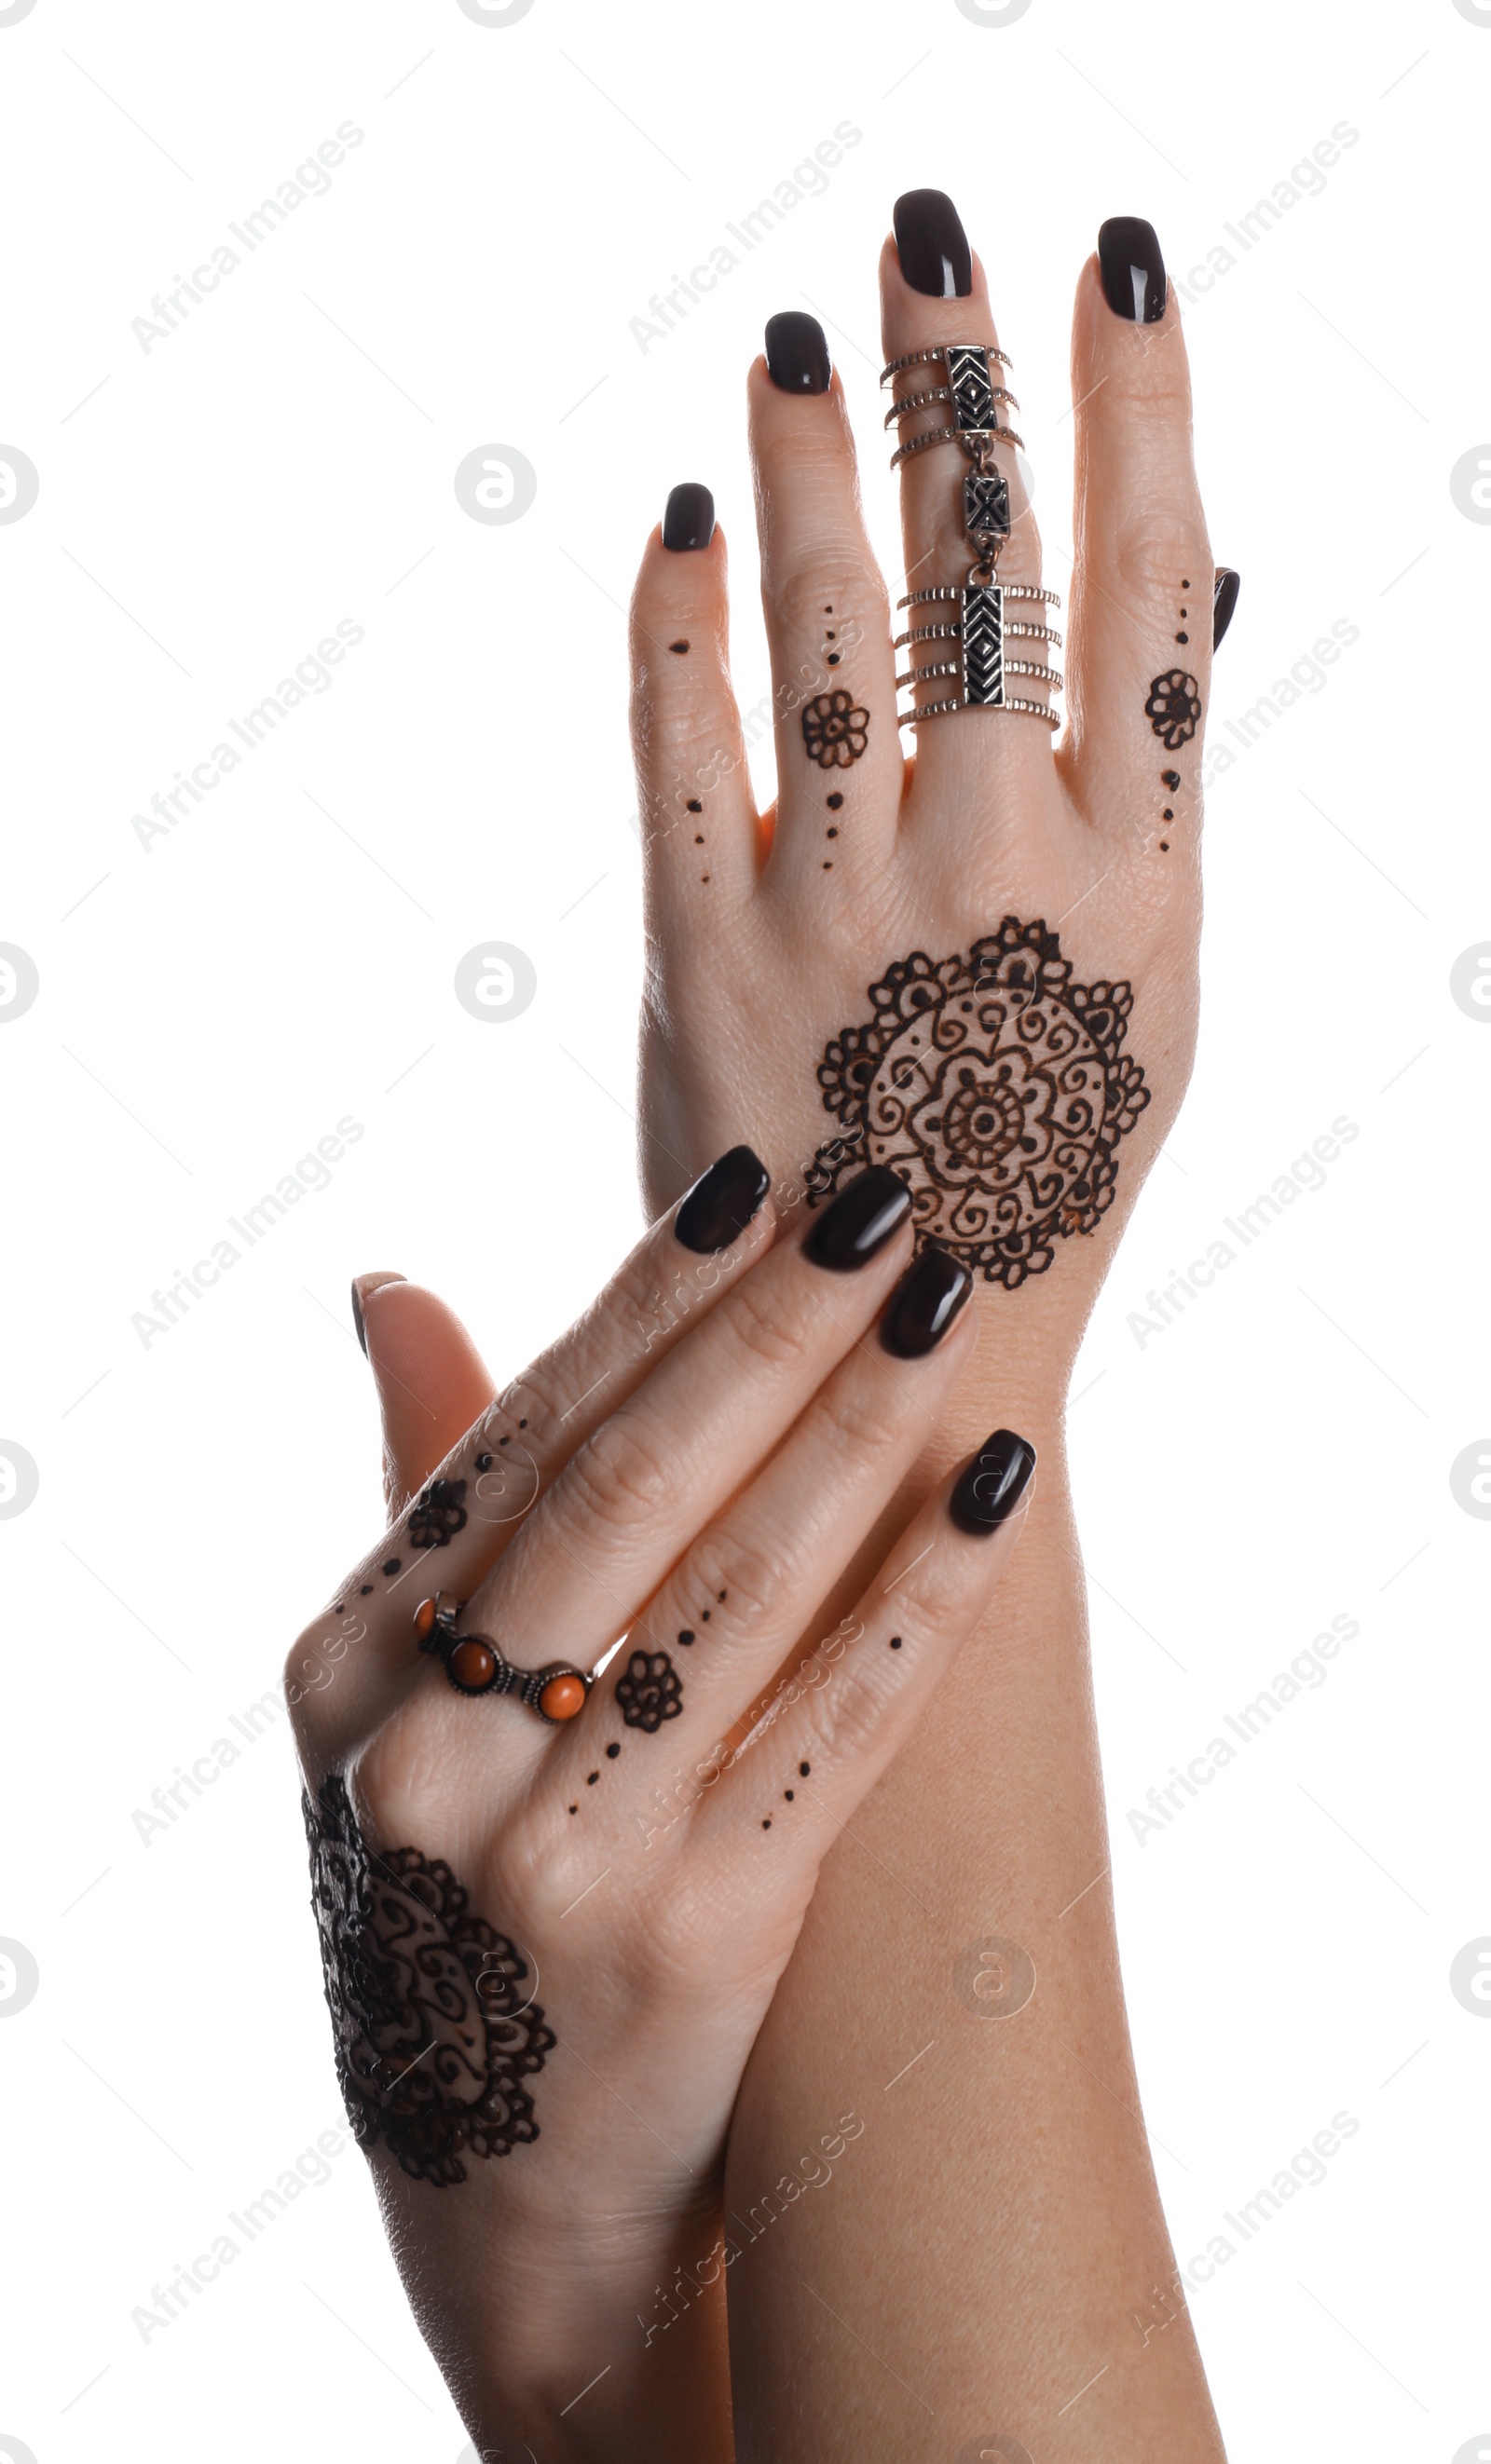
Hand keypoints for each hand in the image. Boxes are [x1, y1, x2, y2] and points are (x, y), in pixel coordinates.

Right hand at [289, 1157, 1032, 2459]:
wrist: (511, 2192)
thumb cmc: (460, 1899)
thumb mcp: (387, 1716)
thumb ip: (414, 1492)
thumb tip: (392, 1284)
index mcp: (344, 1674)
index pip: (515, 1441)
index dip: (639, 1301)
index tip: (750, 1179)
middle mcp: (425, 1762)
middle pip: (623, 1494)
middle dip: (763, 1330)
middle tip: (882, 1198)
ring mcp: (555, 1862)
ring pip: (732, 1594)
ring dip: (855, 1430)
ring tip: (947, 1303)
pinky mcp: (697, 1944)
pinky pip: (832, 1733)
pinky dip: (921, 1598)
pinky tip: (992, 1490)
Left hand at [629, 200, 1220, 1423]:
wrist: (904, 1349)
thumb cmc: (1047, 1159)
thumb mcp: (1159, 983)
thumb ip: (1160, 789)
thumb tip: (1195, 569)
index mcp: (1147, 867)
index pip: (1153, 575)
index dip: (1136, 394)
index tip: (1112, 257)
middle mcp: (1008, 865)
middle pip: (984, 557)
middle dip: (954, 371)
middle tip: (922, 235)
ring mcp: (847, 907)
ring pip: (823, 618)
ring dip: (800, 458)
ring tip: (786, 345)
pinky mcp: (704, 950)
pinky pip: (676, 743)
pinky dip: (669, 621)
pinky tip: (671, 527)